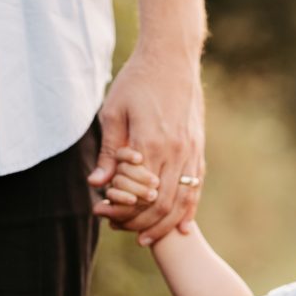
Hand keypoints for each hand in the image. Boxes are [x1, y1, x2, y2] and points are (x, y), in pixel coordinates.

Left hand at [89, 45, 203, 244]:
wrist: (172, 58)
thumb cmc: (136, 81)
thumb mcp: (113, 113)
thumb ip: (108, 153)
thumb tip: (96, 185)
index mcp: (151, 143)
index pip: (139, 194)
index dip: (123, 213)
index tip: (106, 218)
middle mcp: (175, 151)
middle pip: (163, 204)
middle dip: (143, 224)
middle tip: (124, 233)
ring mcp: (191, 150)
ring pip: (184, 200)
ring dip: (167, 223)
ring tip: (150, 237)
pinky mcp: (199, 147)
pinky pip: (197, 185)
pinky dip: (189, 208)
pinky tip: (183, 225)